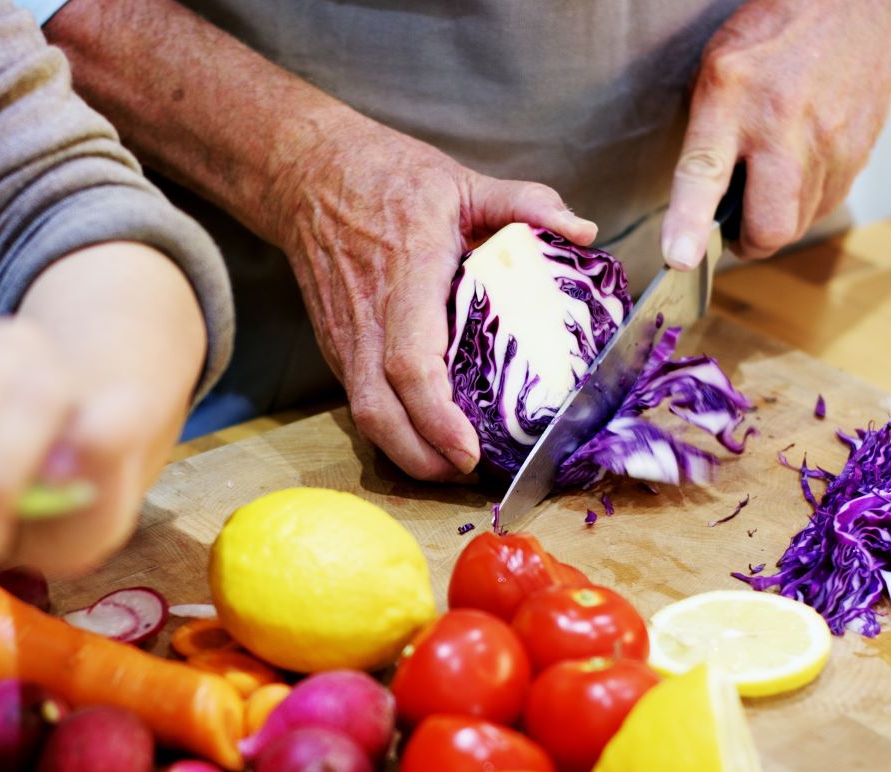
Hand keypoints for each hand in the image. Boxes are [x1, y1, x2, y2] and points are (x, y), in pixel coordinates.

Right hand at [0, 244, 203, 576]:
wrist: (11, 450)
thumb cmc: (48, 500)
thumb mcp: (79, 530)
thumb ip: (79, 504)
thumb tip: (64, 452)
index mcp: (113, 414)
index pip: (119, 419)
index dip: (94, 445)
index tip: (53, 489)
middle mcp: (52, 364)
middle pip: (34, 394)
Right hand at [272, 119, 597, 479]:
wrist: (307, 177)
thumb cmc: (387, 178)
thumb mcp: (463, 180)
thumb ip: (526, 202)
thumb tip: (584, 231)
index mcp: (405, 277)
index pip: (412, 365)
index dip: (437, 417)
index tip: (469, 450)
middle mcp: (367, 319)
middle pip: (379, 413)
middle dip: (422, 459)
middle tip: (470, 475)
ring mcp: (345, 338)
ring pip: (366, 417)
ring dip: (407, 454)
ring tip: (454, 467)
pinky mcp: (336, 347)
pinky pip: (362, 402)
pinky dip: (394, 430)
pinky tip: (428, 438)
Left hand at [661, 0, 890, 267]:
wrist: (857, 5)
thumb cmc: (777, 34)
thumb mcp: (717, 69)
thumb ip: (705, 134)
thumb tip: (696, 202)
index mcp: (733, 97)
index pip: (705, 172)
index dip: (690, 223)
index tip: (681, 257)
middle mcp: (784, 125)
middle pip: (770, 224)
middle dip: (748, 242)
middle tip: (734, 228)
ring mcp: (829, 143)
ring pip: (800, 222)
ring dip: (778, 220)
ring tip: (766, 187)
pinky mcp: (859, 153)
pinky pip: (827, 203)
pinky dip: (806, 202)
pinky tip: (798, 171)